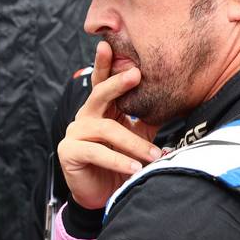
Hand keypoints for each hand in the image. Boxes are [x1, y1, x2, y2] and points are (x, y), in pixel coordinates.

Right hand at [58, 41, 161, 209]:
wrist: (102, 195)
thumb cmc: (119, 163)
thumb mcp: (136, 138)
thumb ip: (145, 120)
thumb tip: (170, 101)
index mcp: (101, 109)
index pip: (103, 82)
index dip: (105, 64)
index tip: (109, 44)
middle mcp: (85, 116)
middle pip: (99, 94)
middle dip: (118, 84)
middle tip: (135, 75)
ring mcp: (74, 133)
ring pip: (106, 129)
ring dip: (133, 144)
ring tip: (154, 156)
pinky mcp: (69, 152)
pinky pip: (96, 152)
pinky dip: (117, 160)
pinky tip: (134, 168)